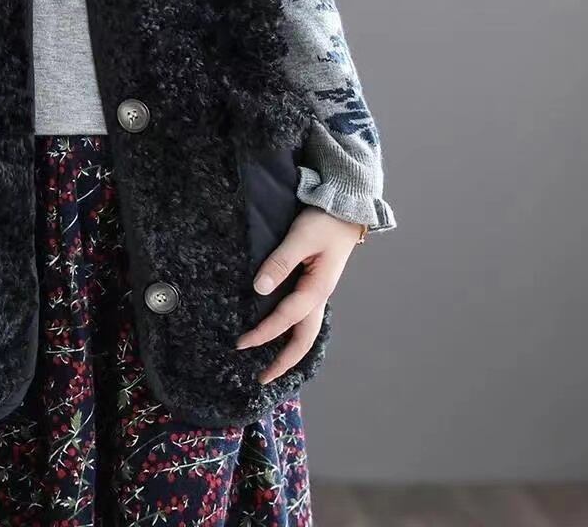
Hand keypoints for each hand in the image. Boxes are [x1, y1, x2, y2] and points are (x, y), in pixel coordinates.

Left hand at [234, 206, 363, 382]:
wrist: (346, 208)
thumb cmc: (323, 221)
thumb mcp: (300, 238)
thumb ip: (280, 263)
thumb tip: (259, 289)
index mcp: (317, 289)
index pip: (286, 318)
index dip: (263, 333)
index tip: (241, 343)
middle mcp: (319, 296)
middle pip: (304, 339)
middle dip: (284, 361)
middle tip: (263, 379)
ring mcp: (318, 292)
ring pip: (305, 330)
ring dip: (289, 350)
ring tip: (270, 365)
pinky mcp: (314, 284)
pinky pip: (303, 316)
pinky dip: (292, 332)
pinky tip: (280, 332)